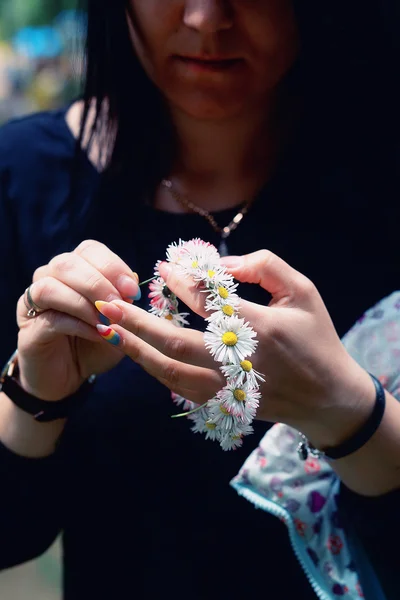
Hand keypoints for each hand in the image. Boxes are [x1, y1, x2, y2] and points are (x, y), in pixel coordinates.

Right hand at [16, 240, 140, 400]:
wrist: (71, 378)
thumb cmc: (96, 344)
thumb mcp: (119, 323)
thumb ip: (126, 303)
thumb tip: (133, 283)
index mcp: (74, 270)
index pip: (89, 250)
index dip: (112, 266)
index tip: (132, 288)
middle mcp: (49, 279)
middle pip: (67, 263)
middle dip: (98, 282)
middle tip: (118, 304)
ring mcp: (34, 304)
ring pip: (51, 286)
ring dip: (84, 302)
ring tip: (106, 321)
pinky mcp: (28, 331)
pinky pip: (50, 318)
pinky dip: (78, 325)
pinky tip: (98, 334)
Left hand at [95, 249, 374, 447]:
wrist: (326, 397)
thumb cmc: (315, 338)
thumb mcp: (304, 291)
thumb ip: (265, 266)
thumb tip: (222, 263)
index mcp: (259, 326)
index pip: (207, 301)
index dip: (180, 281)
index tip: (162, 267)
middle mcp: (237, 359)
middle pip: (175, 341)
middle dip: (137, 322)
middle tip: (108, 304)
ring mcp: (227, 386)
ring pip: (170, 370)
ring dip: (137, 349)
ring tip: (111, 330)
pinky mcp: (222, 403)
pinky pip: (178, 388)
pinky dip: (155, 370)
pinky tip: (138, 354)